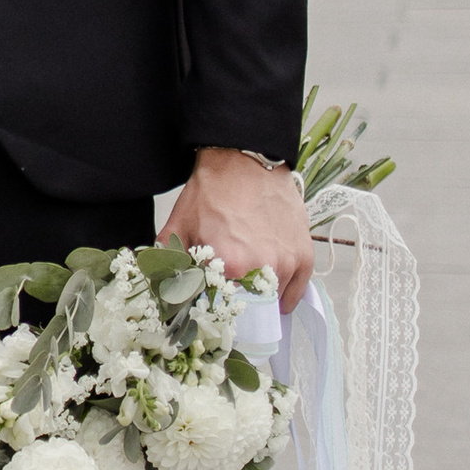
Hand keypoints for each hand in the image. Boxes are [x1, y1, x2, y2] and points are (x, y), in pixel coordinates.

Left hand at [164, 148, 313, 311]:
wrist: (244, 161)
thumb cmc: (213, 191)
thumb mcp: (178, 227)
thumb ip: (169, 263)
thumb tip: (164, 290)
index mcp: (229, 265)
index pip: (221, 308)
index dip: (215, 306)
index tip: (212, 302)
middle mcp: (262, 268)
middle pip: (249, 307)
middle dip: (238, 302)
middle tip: (230, 291)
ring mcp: (287, 262)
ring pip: (274, 300)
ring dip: (263, 296)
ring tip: (251, 281)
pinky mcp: (304, 254)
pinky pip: (299, 289)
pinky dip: (287, 293)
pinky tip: (276, 293)